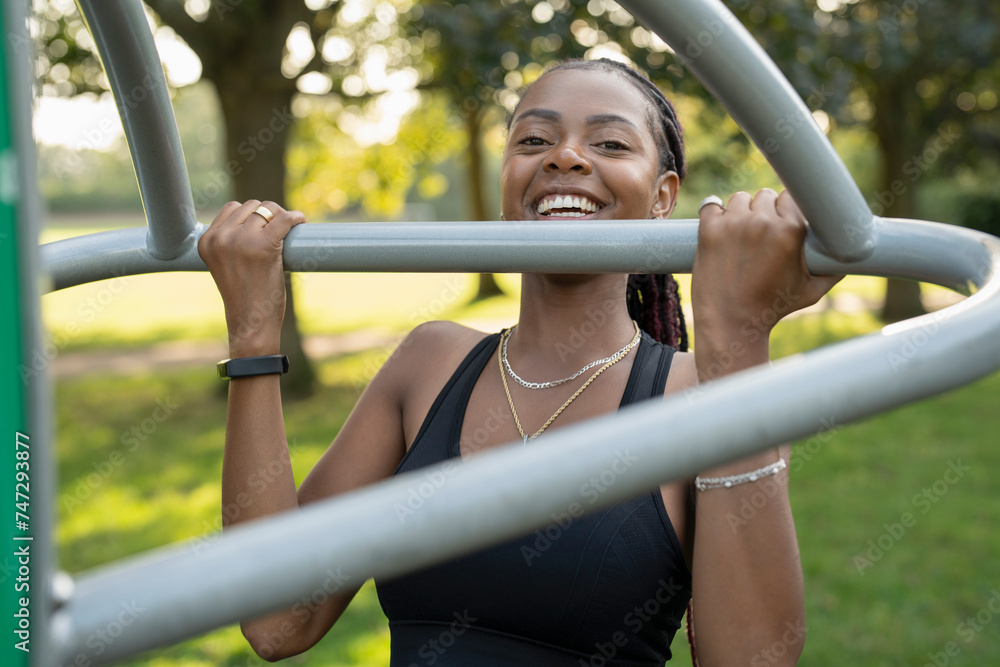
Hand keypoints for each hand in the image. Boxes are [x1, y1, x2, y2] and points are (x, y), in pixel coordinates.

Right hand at [198, 200, 305, 355]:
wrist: (251, 322)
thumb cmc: (244, 297)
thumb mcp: (226, 264)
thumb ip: (231, 242)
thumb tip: (258, 216)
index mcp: (206, 241)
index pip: (231, 208)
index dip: (252, 215)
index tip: (266, 226)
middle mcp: (219, 238)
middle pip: (250, 206)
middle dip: (267, 215)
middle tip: (280, 231)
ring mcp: (240, 240)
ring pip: (266, 209)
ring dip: (280, 216)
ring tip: (288, 230)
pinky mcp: (263, 245)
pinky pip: (283, 219)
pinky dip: (295, 217)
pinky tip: (300, 222)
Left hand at [691, 189, 842, 349]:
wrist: (730, 323)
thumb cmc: (772, 308)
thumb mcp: (811, 290)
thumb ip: (834, 269)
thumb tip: (856, 255)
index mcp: (791, 231)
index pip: (792, 196)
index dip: (788, 208)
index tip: (784, 218)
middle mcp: (761, 222)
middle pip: (766, 195)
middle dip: (766, 210)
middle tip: (762, 231)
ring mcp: (732, 224)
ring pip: (740, 198)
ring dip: (741, 210)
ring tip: (742, 232)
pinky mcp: (708, 230)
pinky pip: (712, 205)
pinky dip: (714, 214)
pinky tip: (720, 227)